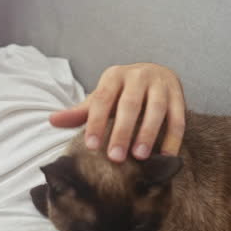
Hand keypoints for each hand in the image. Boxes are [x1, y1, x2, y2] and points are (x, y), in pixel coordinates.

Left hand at [49, 63, 185, 161]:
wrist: (155, 72)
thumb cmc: (121, 92)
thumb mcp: (101, 98)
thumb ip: (80, 112)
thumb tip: (51, 121)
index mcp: (114, 75)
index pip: (103, 99)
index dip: (97, 122)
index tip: (92, 147)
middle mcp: (138, 75)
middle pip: (130, 105)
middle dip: (122, 132)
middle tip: (116, 157)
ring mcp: (161, 84)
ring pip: (156, 109)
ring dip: (148, 133)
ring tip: (140, 156)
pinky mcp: (178, 94)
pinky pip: (178, 118)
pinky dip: (173, 138)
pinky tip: (166, 156)